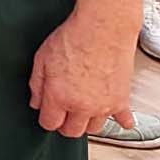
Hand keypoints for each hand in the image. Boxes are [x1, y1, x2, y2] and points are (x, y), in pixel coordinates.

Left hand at [28, 5, 137, 137]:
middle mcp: (82, 106)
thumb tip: (36, 102)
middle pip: (72, 131)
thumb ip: (37, 84)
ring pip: (94, 128)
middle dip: (64, 124)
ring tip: (83, 108)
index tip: (47, 113)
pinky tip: (117, 118)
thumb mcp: (41, 58)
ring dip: (87, 121)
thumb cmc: (73, 38)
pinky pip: (123, 120)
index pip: (50, 124)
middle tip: (63, 112)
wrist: (103, 28)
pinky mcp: (122, 100)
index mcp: (59, 96)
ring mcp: (104, 105)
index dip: (46, 119)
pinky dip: (120, 120)